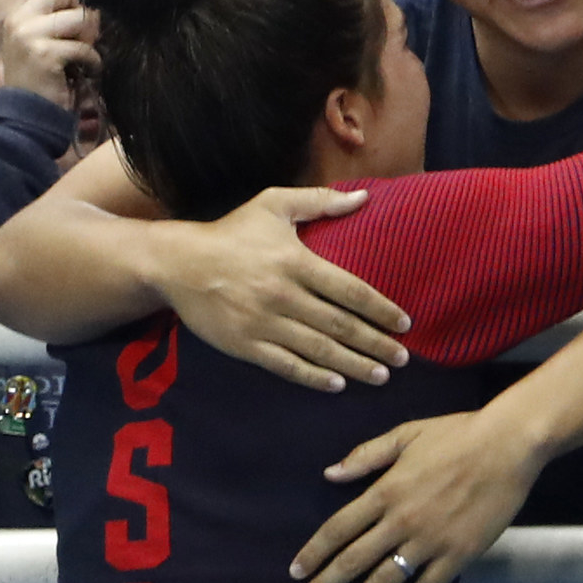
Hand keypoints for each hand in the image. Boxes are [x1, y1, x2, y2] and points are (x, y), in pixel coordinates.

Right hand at [0, 0, 98, 108]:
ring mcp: (29, 35)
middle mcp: (20, 19)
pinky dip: (92, 61)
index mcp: (18, 13)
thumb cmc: (41, 79)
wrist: (26, 115)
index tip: (78, 10)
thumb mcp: (40, 42)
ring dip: (91, 37)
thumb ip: (55, 16)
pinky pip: (83, 47)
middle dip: (85, 9)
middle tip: (89, 34)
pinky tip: (88, 71)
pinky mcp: (44, 54)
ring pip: (79, 17)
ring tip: (86, 56)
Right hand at [155, 187, 413, 390]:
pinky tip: (336, 384)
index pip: (350, 290)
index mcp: (296, 262)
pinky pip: (285, 365)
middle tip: (402, 358)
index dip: (381, 309)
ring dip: (353, 365)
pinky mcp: (245, 344)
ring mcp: (263, 323)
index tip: (404, 323)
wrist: (177, 262)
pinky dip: (313, 377)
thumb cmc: (232, 232)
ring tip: (380, 376)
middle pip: (340, 325)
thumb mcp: (273, 204)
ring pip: (318, 349)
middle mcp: (283, 295)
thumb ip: (319, 201)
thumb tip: (364, 198)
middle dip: (375, 343)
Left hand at [290, 411, 544, 582]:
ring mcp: (431, 540)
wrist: (509, 444)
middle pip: (353, 561)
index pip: (338, 528)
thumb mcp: (407, 433)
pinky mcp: (459, 554)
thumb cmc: (458, 434)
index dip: (314, 552)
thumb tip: (330, 474)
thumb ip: (367, 455)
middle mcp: (402, 520)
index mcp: (386, 490)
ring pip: (384, 581)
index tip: (295, 571)